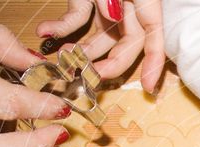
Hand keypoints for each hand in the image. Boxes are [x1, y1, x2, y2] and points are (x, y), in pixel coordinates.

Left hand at [37, 0, 164, 91]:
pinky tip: (44, 31)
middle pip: (127, 43)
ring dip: (83, 53)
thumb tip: (114, 14)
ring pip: (100, 38)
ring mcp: (106, 2)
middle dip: (110, 64)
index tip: (149, 86)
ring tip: (64, 60)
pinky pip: (75, 19)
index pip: (155, 34)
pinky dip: (59, 28)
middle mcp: (129, 3)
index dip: (155, 61)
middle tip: (92, 78)